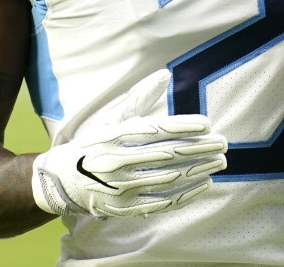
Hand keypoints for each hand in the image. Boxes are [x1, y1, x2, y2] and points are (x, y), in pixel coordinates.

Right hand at [32, 70, 227, 217]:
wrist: (60, 182)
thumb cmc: (92, 145)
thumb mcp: (110, 119)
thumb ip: (139, 98)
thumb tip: (164, 74)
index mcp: (114, 136)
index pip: (157, 130)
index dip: (184, 127)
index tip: (207, 124)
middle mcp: (118, 161)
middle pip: (168, 154)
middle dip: (200, 148)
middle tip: (223, 143)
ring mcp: (122, 188)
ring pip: (169, 179)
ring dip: (198, 170)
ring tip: (220, 161)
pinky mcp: (126, 208)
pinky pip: (162, 202)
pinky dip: (186, 194)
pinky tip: (204, 184)